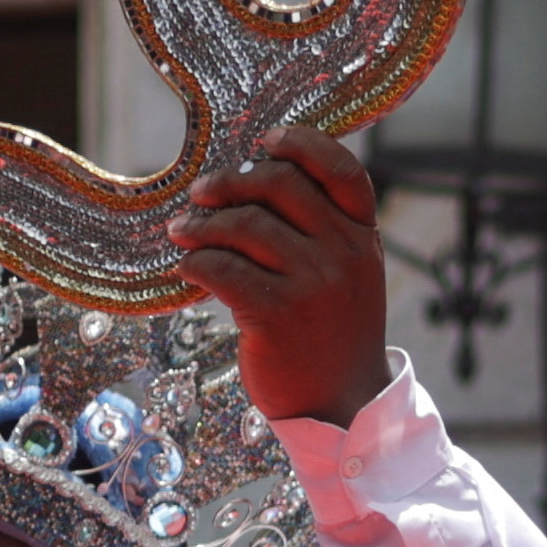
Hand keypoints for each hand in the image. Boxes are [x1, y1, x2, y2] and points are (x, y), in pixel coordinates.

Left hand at [163, 137, 392, 424]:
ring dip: (202, 223)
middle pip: (280, 185)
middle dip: (231, 181)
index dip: (302, 144)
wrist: (342, 406)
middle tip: (201, 193)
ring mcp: (312, 284)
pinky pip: (223, 268)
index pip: (341, 170)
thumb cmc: (333, 336)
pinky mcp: (276, 315)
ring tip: (182, 231)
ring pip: (245, 225)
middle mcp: (343, 254)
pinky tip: (186, 267)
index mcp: (364, 237)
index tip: (266, 141)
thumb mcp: (349, 276)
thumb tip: (255, 179)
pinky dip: (196, 261)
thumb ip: (322, 230)